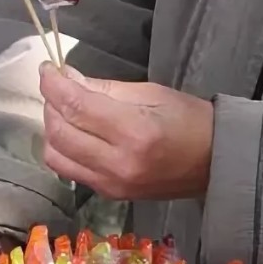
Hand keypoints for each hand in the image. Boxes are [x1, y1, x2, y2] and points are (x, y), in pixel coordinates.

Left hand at [38, 62, 213, 200]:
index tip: (46, 69)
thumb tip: (65, 77)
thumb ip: (103, 88)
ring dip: (52, 129)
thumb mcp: (150, 93)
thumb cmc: (189, 120)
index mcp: (134, 131)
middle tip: (57, 88)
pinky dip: (62, 148)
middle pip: (59, 132)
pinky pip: (69, 170)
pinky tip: (74, 134)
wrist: (216, 164)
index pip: (76, 106)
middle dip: (50, 104)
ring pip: (56, 155)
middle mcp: (118, 163)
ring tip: (65, 111)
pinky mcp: (108, 194)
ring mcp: (111, 184)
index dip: (53, 84)